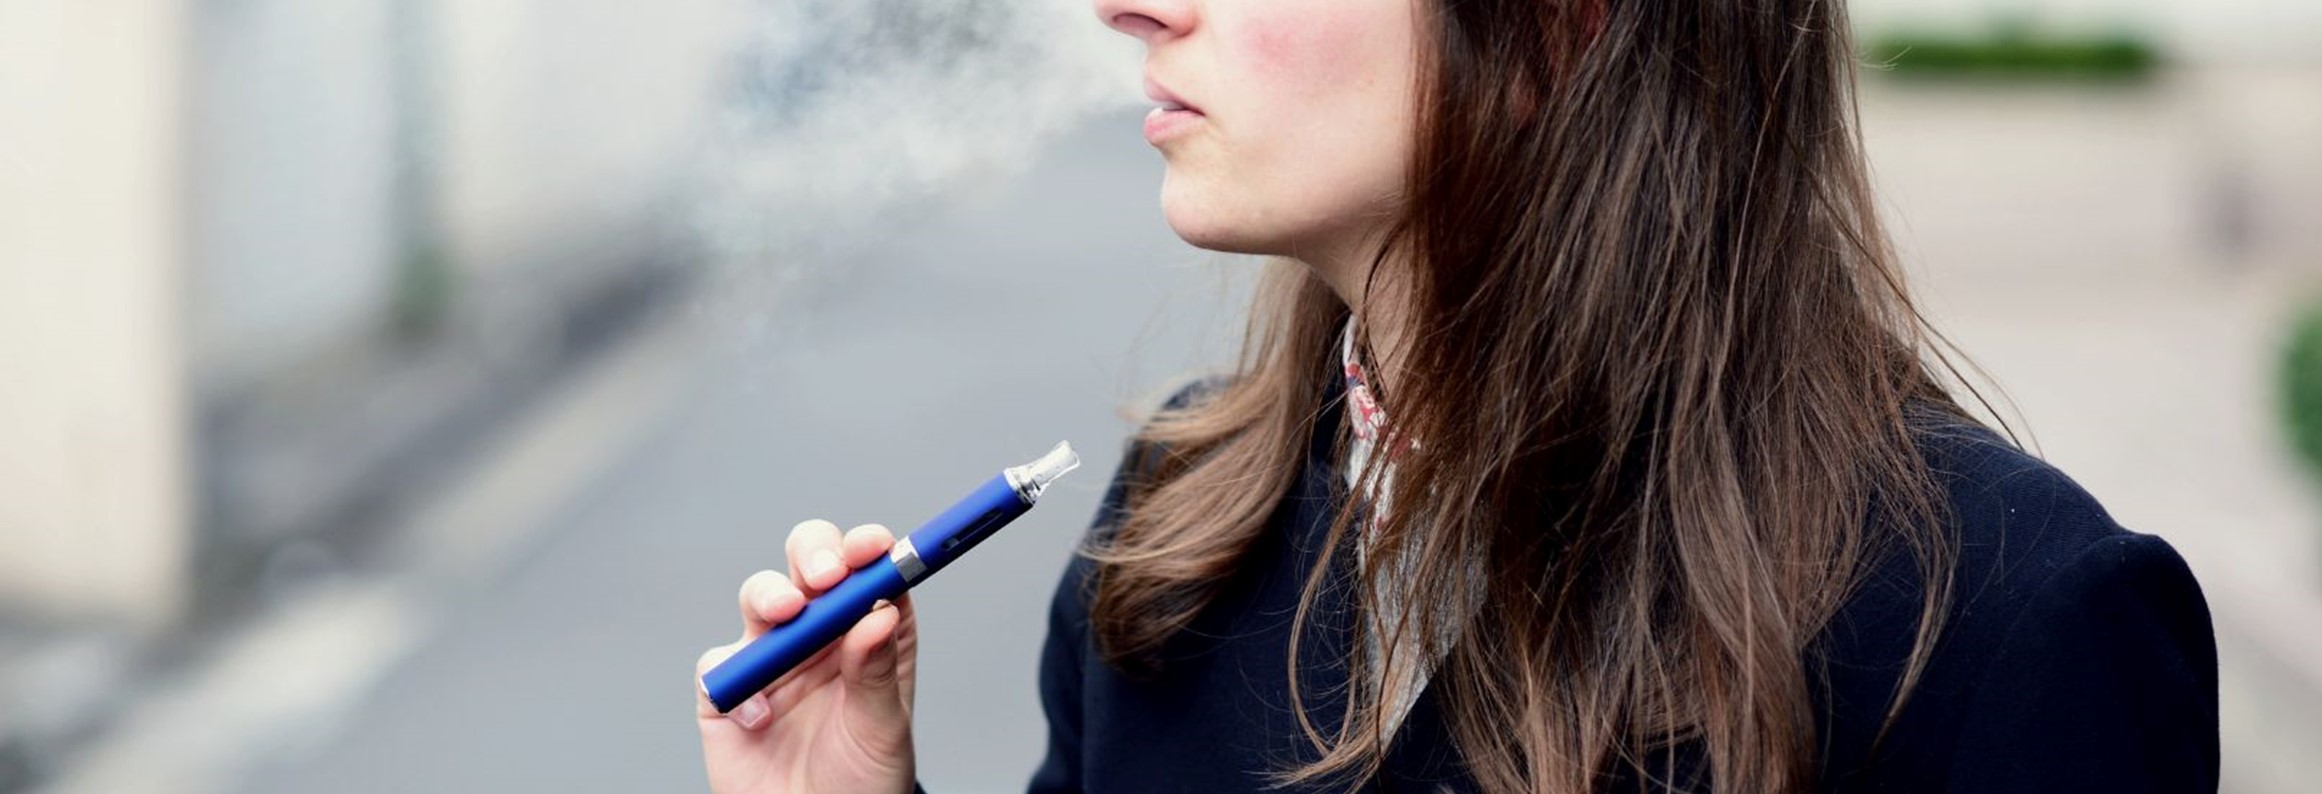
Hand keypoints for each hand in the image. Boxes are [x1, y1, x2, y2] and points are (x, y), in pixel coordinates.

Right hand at [695, 520, 917, 793]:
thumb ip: (877, 673)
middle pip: (811, 563)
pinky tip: (762, 718)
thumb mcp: (883, 729)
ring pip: (761, 595)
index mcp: (870, 631)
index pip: (871, 571)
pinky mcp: (729, 688)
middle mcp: (822, 633)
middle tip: (825, 576)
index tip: (873, 548)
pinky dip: (739, 682)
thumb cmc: (862, 779)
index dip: (869, 548)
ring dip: (771, 593)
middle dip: (815, 554)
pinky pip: (720, 663)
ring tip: (788, 613)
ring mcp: (773, 655)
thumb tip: (878, 613)